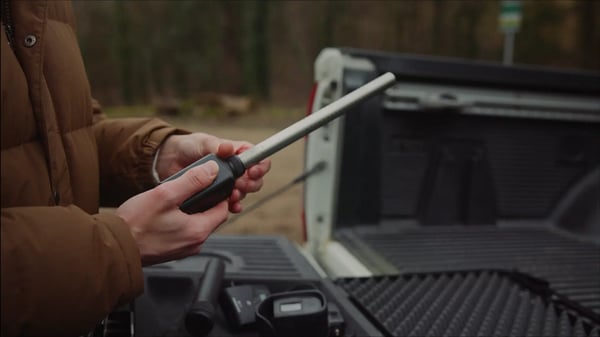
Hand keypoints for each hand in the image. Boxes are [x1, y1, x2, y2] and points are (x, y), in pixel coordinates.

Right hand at [116, 161, 227, 265]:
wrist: (114, 246)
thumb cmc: (135, 224)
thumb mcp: (165, 194)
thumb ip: (192, 180)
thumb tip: (212, 170)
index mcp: (199, 231)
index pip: (223, 210)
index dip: (220, 194)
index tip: (211, 183)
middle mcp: (195, 244)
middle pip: (211, 218)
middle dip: (205, 202)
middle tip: (190, 189)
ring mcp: (183, 250)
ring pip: (197, 225)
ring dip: (191, 212)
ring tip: (176, 200)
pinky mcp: (171, 252)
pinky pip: (184, 234)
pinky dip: (180, 222)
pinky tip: (165, 214)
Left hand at [155, 133, 270, 212]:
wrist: (169, 161)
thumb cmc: (188, 146)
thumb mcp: (202, 142)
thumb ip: (216, 146)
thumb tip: (227, 148)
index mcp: (236, 152)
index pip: (257, 158)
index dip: (260, 166)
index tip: (253, 171)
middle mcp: (235, 168)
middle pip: (255, 179)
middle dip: (250, 183)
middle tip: (239, 184)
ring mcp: (227, 182)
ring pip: (244, 192)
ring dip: (241, 195)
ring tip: (232, 195)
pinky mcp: (218, 195)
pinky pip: (231, 203)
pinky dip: (234, 206)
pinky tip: (232, 207)